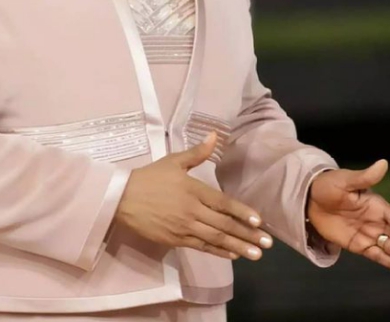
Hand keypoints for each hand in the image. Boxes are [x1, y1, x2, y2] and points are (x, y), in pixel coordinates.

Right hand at [114, 132, 272, 260]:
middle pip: (223, 224)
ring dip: (237, 246)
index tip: (259, 221)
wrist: (122, 197)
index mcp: (193, 189)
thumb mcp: (173, 161)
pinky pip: (200, 247)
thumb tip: (214, 135)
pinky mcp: (175, 239)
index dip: (242, 212)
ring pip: (215, 238)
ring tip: (256, 254)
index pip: (223, 203)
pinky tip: (232, 254)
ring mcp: (183, 227)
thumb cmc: (150, 177)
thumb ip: (197, 152)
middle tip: (267, 244)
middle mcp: (191, 210)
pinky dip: (218, 251)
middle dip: (247, 234)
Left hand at [307, 160, 389, 272]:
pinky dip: (389, 261)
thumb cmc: (328, 185)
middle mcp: (376, 220)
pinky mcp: (356, 244)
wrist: (308, 198)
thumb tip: (384, 163)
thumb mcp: (346, 180)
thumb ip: (366, 177)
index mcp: (376, 205)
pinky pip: (375, 255)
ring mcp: (367, 233)